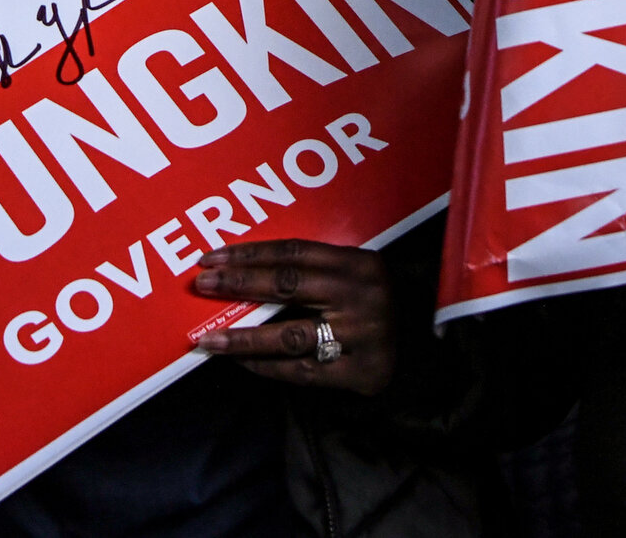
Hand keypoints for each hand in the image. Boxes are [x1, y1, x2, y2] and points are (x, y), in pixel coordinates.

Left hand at [191, 239, 394, 395]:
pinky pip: (302, 371)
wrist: (424, 348)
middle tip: (201, 286)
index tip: (212, 258)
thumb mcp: (355, 276)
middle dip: (239, 285)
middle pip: (288, 286)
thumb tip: (245, 271)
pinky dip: (267, 367)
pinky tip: (240, 362)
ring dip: (242, 338)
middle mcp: (362, 296)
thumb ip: (315, 272)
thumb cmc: (375, 305)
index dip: (250, 254)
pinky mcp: (360, 372)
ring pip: (289, 335)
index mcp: (359, 263)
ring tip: (206, 341)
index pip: (294, 252)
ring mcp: (362, 336)